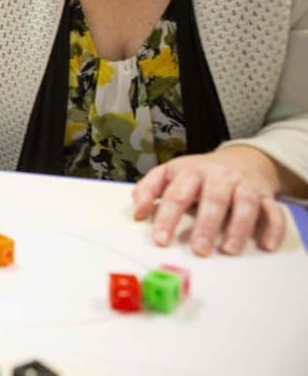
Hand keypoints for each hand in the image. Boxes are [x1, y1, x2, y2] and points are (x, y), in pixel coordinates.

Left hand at [132, 145, 285, 255]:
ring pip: (245, 204)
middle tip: (198, 249)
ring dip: (238, 228)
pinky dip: (272, 227)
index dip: (167, 218)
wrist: (237, 160)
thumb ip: (148, 190)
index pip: (176, 195)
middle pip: (213, 198)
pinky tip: (265, 244)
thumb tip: (137, 212)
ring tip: (229, 250)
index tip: (161, 240)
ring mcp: (243, 185)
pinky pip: (273, 211)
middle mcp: (219, 177)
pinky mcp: (264, 196)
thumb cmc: (196, 174)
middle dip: (206, 225)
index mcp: (190, 172)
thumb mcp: (168, 174)